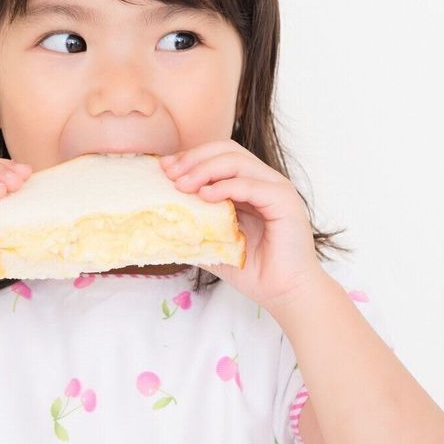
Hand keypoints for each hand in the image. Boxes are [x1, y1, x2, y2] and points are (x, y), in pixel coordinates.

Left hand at [159, 141, 328, 311]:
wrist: (285, 293)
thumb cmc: (254, 271)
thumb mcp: (214, 244)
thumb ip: (194, 227)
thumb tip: (159, 220)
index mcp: (250, 186)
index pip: (219, 156)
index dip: (191, 158)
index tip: (164, 169)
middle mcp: (264, 182)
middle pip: (227, 150)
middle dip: (194, 158)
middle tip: (169, 173)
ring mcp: (276, 188)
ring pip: (238, 161)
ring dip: (205, 169)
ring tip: (182, 185)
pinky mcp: (285, 201)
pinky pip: (251, 185)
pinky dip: (225, 186)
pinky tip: (205, 195)